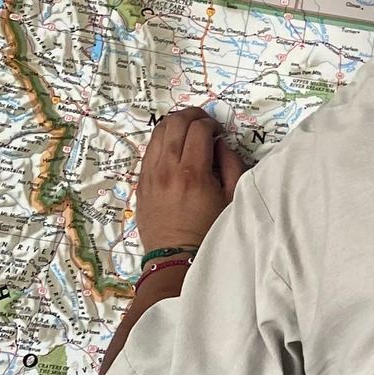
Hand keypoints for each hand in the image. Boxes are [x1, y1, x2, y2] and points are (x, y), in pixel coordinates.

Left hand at [134, 106, 243, 250]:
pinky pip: (149, 149)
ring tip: (188, 133)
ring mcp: (150, 175)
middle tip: (204, 124)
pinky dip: (163, 141)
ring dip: (175, 125)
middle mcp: (166, 169)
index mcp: (192, 173)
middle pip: (174, 123)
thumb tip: (220, 143)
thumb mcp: (232, 197)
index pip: (198, 128)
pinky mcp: (141, 182)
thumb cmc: (209, 230)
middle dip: (192, 116)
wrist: (177, 258)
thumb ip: (230, 163)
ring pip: (158, 132)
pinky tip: (174, 150)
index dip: (212, 124)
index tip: (219, 133)